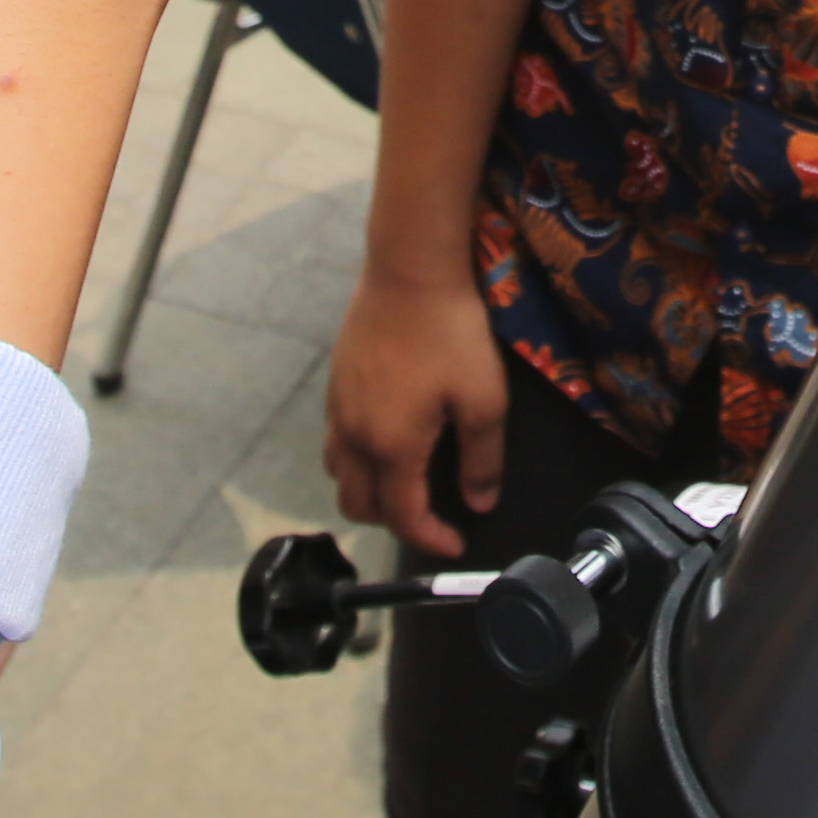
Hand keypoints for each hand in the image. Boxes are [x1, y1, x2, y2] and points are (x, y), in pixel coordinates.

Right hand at [326, 259, 514, 557]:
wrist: (409, 272)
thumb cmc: (452, 335)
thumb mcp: (483, 398)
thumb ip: (481, 458)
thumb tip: (478, 503)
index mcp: (391, 447)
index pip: (403, 516)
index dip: (430, 539)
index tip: (455, 545)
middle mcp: (354, 436)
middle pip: (358, 505)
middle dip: (393, 522)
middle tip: (430, 516)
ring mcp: (338, 409)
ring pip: (339, 475)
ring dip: (368, 492)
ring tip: (404, 483)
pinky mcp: (334, 384)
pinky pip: (335, 442)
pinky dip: (356, 459)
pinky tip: (386, 439)